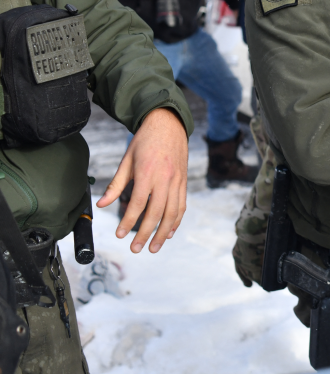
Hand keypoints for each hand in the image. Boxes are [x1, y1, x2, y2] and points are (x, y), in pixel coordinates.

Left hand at [96, 108, 187, 253]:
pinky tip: (169, 232)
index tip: (120, 235)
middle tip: (136, 248)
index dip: (128, 222)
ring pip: (172, 213)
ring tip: (154, 247)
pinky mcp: (184, 182)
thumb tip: (102, 205)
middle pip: (156, 213)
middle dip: (146, 233)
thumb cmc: (144, 141)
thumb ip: (116, 184)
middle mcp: (165, 179)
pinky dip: (176, 221)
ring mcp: (177, 181)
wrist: (168, 125)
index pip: (138, 204)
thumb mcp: (127, 160)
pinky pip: (182, 205)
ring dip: (163, 233)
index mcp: (147, 173)